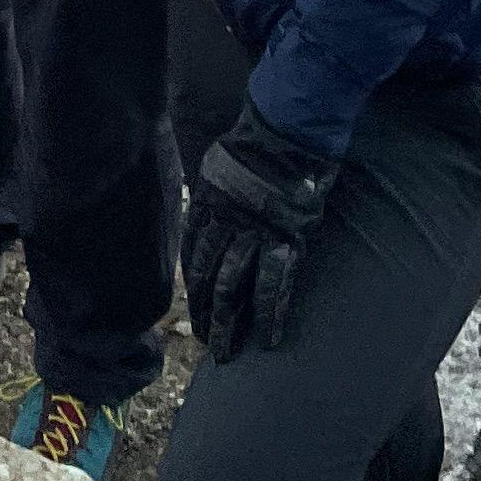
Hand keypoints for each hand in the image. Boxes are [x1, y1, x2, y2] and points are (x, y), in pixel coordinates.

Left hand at [183, 106, 338, 358]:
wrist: (287, 129)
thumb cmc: (256, 143)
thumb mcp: (219, 166)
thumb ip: (215, 197)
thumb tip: (212, 218)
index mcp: (206, 204)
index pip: (193, 255)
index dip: (193, 286)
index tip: (193, 310)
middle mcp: (223, 223)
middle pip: (207, 277)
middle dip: (206, 313)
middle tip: (205, 343)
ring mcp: (252, 233)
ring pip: (232, 287)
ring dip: (228, 323)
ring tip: (225, 352)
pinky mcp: (283, 239)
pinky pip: (272, 284)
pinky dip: (269, 314)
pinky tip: (266, 340)